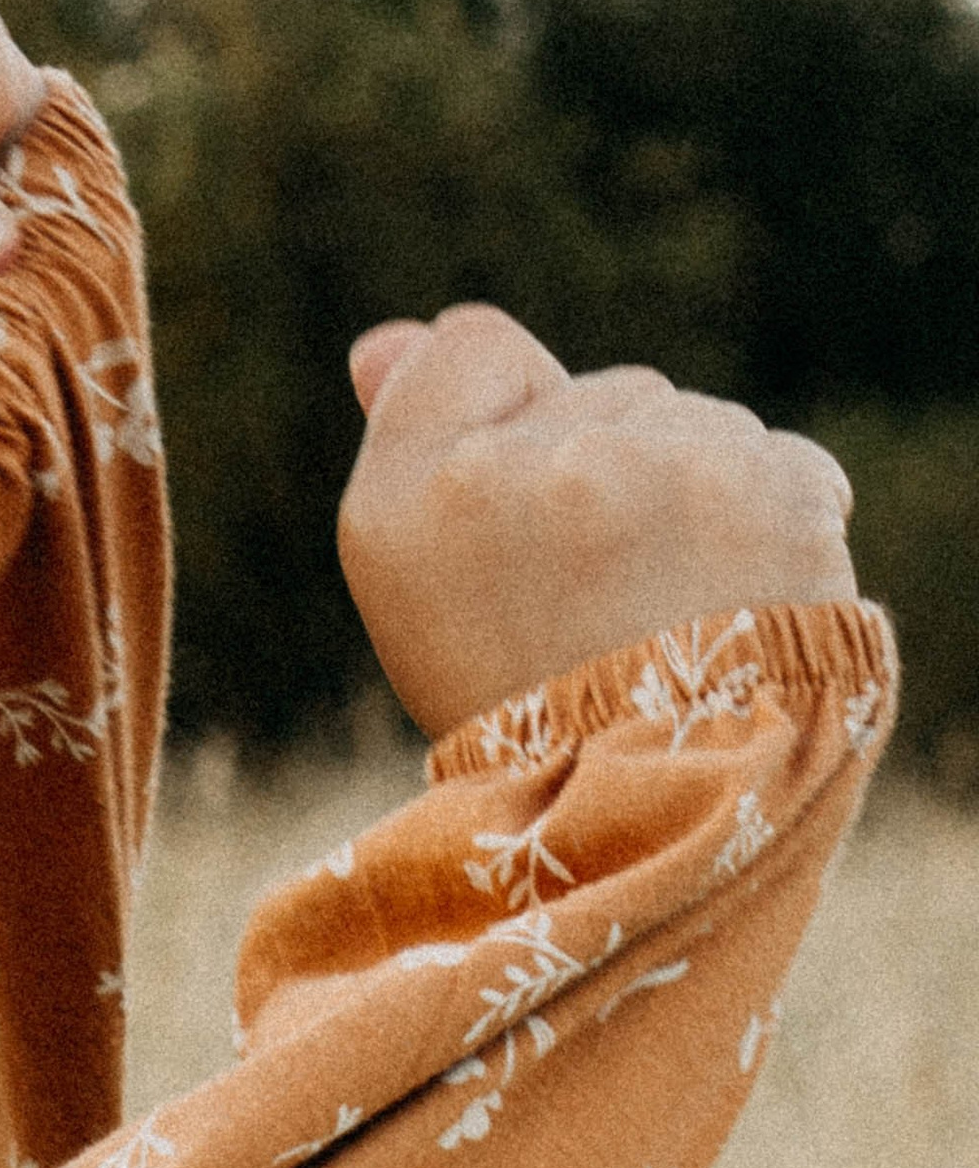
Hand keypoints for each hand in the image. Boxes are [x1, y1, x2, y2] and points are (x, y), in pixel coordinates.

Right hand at [338, 308, 858, 737]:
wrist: (649, 823)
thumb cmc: (518, 711)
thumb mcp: (422, 585)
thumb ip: (411, 443)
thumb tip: (386, 344)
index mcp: (409, 499)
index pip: (466, 349)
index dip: (499, 433)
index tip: (514, 540)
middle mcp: (527, 470)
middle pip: (596, 393)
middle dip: (606, 475)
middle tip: (589, 614)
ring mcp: (658, 471)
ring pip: (692, 427)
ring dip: (692, 503)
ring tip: (667, 621)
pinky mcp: (770, 492)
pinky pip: (781, 466)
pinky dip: (773, 530)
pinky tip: (737, 611)